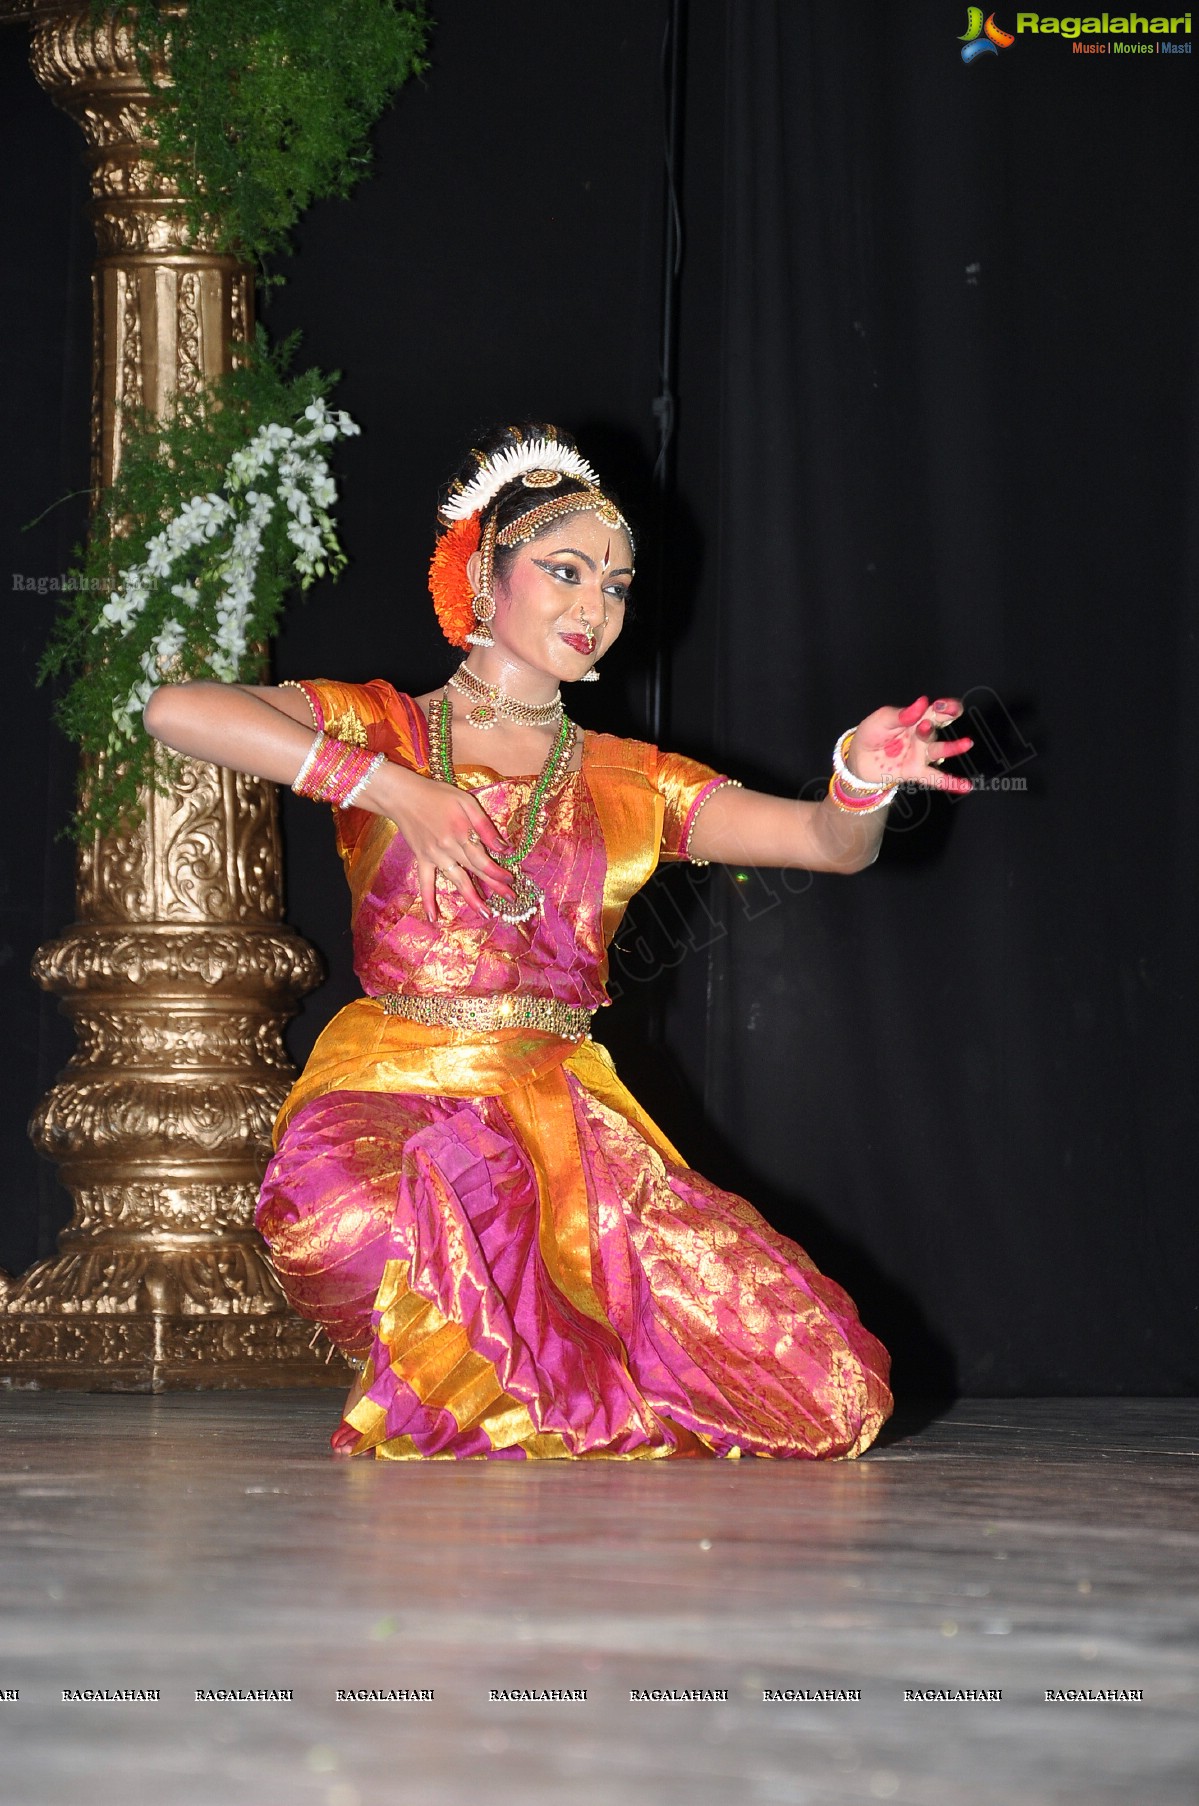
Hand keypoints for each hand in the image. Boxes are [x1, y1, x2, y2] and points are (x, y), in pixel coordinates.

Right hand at [375, 763, 516, 923]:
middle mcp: (449, 848)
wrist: (404, 796)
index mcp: (462, 833)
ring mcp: (434, 856)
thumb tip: (502, 847)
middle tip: (510, 900)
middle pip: (475, 872)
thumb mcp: (466, 802)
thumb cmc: (438, 795)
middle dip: (494, 886)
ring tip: (485, 914)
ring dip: (471, 898)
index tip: (511, 881)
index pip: (484, 859)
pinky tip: (434, 918)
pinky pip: (426, 882)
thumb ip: (484, 825)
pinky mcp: (422, 859)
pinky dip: (429, 900)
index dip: (498, 872)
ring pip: (456, 881)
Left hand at [846, 696, 973, 794]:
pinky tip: (965, 787)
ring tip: (966, 743)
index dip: (944, 706)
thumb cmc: (871, 734)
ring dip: (952, 747)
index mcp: (915, 718)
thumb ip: (901, 714)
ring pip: (939, 750)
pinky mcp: (914, 771)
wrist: (858, 758)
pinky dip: (951, 783)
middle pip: (938, 726)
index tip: (942, 705)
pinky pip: (935, 778)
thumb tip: (922, 702)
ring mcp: (919, 754)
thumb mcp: (882, 719)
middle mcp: (921, 735)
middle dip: (942, 720)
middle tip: (928, 722)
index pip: (935, 710)